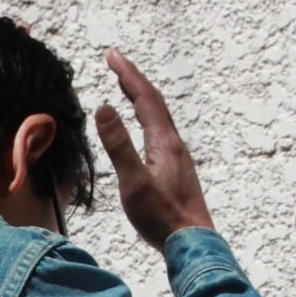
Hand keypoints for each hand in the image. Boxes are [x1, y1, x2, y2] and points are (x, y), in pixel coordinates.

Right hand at [95, 49, 215, 249]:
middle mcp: (173, 143)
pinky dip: (146, 116)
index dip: (128, 74)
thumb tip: (103, 108)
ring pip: (157, 116)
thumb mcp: (133, 181)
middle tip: (115, 61)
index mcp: (164, 141)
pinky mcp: (175, 168)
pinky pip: (158, 130)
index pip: (144, 97)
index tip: (112, 54)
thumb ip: (118, 145)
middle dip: (133, 79)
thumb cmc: (162, 217)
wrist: (192, 242)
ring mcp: (176, 155)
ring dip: (140, 96)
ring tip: (125, 85)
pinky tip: (141, 126)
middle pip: (153, 102)